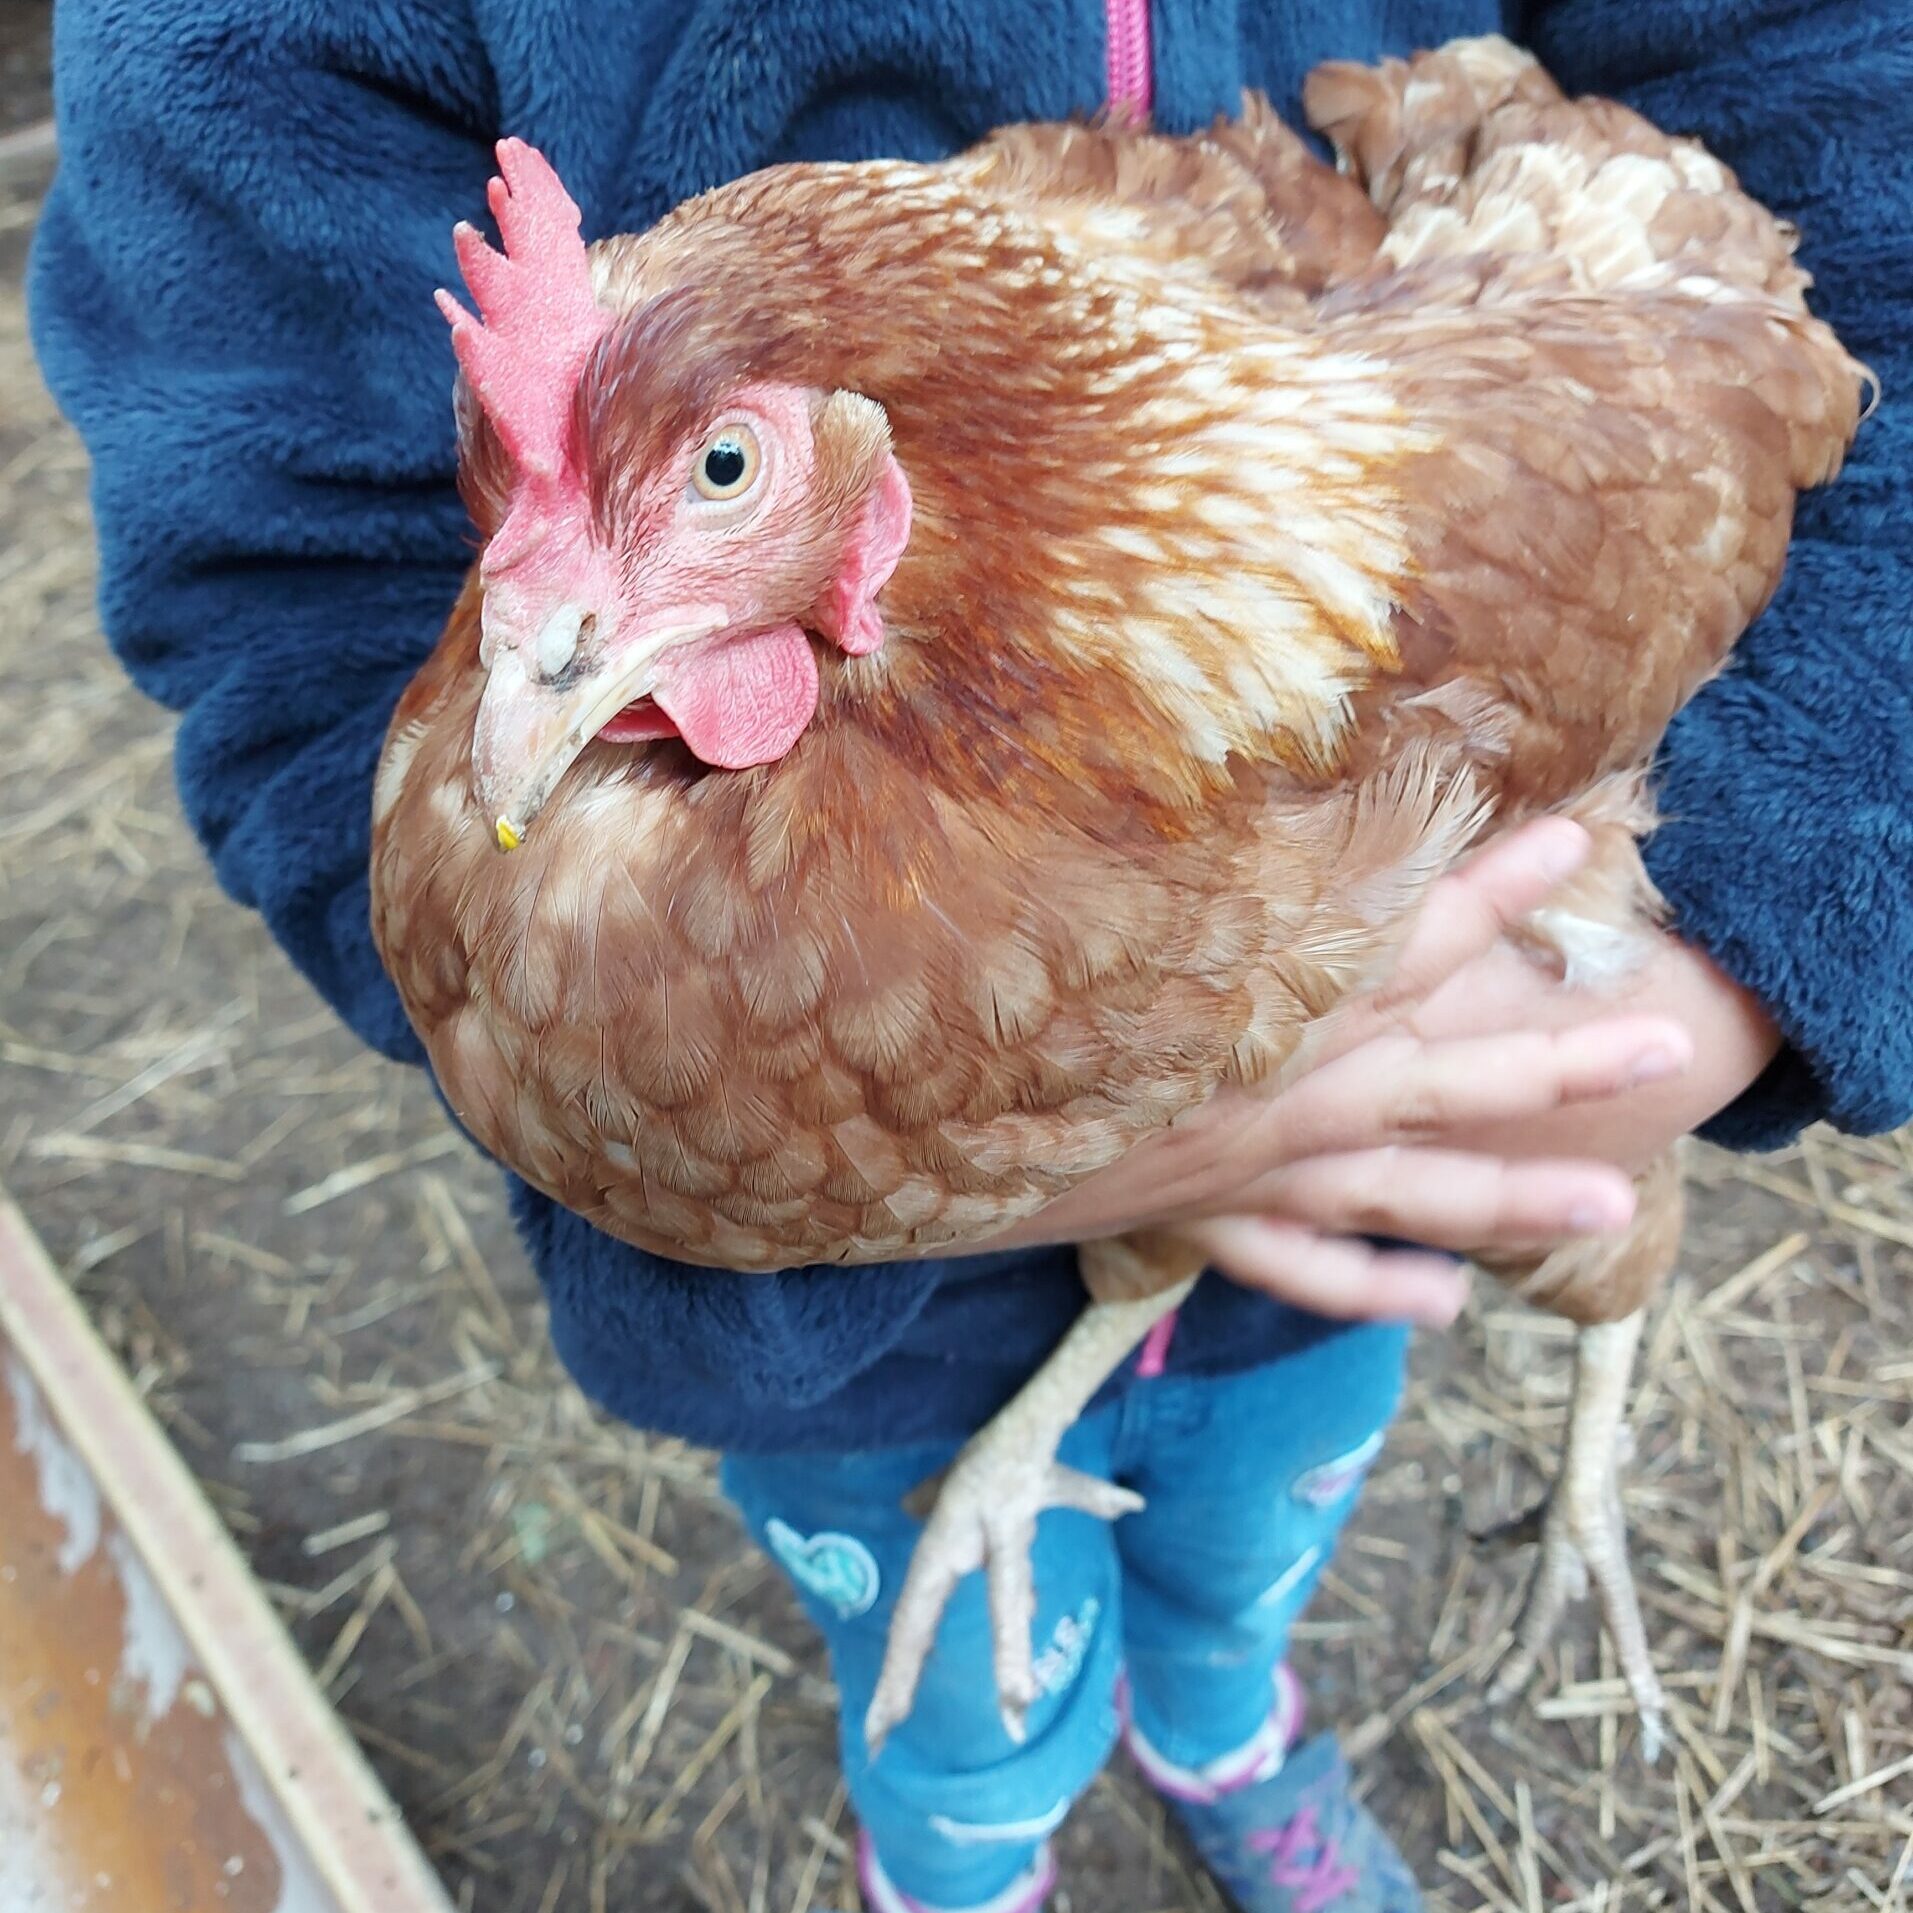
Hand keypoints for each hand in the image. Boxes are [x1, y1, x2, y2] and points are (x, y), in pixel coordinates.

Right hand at [992, 819, 1777, 1326]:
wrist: (921, 1108)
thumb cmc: (998, 986)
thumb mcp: (1087, 900)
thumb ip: (1166, 846)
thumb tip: (1210, 757)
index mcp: (1264, 998)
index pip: (1408, 928)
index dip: (1498, 882)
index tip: (1585, 836)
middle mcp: (1281, 1087)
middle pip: (1447, 1069)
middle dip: (1559, 1055)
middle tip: (1662, 1044)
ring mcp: (1250, 1166)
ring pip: (1406, 1188)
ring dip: (1509, 1196)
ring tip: (1613, 1200)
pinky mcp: (1204, 1215)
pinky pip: (1303, 1266)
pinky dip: (1372, 1284)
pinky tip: (1443, 1304)